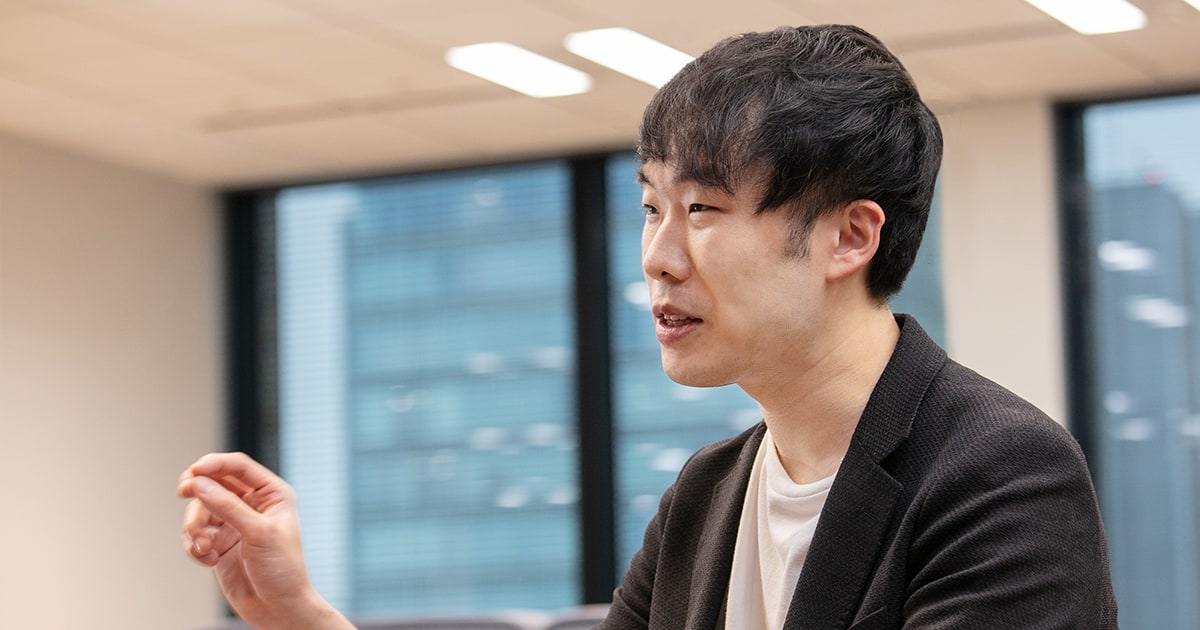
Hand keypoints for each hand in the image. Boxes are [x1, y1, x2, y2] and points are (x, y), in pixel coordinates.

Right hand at [179, 452, 353, 629]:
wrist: (279, 608)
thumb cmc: (282, 570)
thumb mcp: (258, 533)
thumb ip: (227, 506)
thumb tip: (199, 484)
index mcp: (272, 493)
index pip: (238, 466)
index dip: (214, 463)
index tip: (194, 471)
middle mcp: (252, 504)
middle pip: (214, 483)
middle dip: (197, 490)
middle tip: (183, 491)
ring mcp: (234, 523)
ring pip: (200, 510)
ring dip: (195, 527)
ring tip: (203, 547)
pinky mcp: (220, 543)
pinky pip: (195, 535)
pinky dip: (195, 546)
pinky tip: (208, 560)